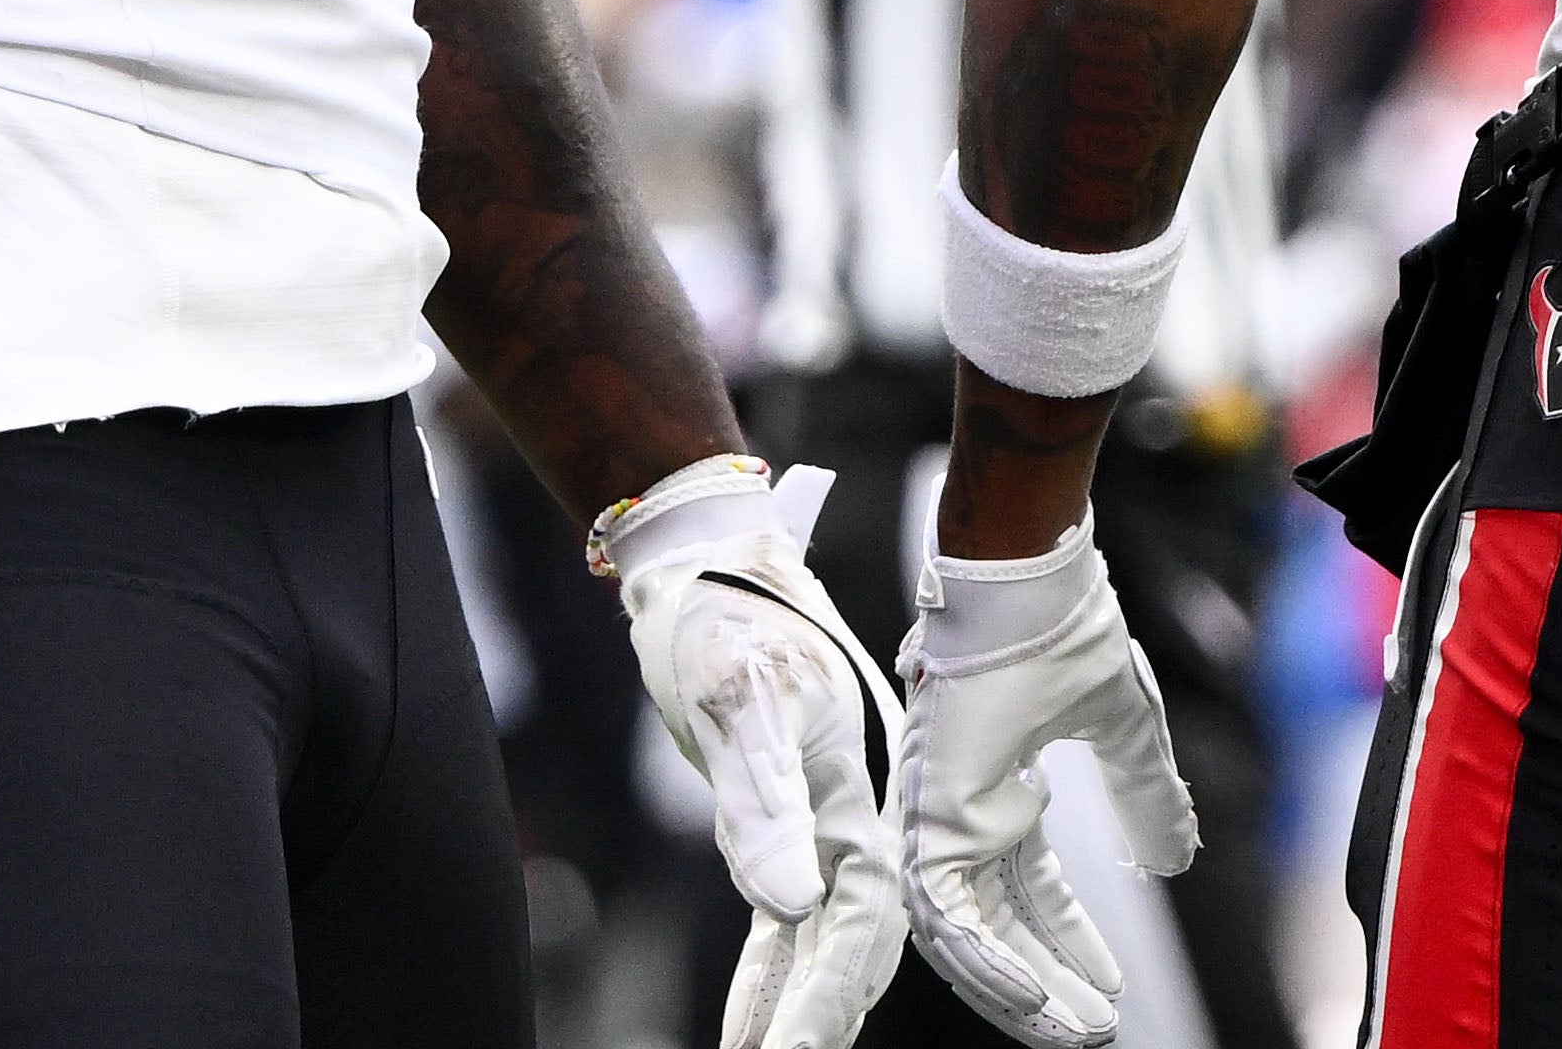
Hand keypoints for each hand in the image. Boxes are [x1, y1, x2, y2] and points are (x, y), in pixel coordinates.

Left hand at [611, 467, 908, 1048]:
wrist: (705, 558)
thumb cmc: (724, 615)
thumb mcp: (738, 700)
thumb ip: (765, 804)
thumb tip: (789, 901)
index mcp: (849, 793)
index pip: (856, 920)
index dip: (829, 991)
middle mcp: (840, 814)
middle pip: (848, 944)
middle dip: (820, 1015)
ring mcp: (807, 817)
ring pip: (815, 938)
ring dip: (792, 1004)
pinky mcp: (769, 813)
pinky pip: (776, 914)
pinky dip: (766, 969)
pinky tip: (747, 1015)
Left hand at [898, 525, 1198, 1048]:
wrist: (1032, 580)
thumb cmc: (1064, 632)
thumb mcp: (1125, 734)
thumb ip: (1148, 798)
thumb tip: (1176, 858)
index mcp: (1001, 788)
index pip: (1028, 890)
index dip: (1069, 942)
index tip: (1107, 986)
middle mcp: (963, 805)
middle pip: (997, 924)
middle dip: (1045, 986)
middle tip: (1091, 1030)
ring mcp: (938, 808)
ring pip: (962, 933)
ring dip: (1016, 990)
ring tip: (1071, 1028)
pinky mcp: (927, 810)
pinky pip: (944, 911)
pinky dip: (986, 960)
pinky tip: (1030, 995)